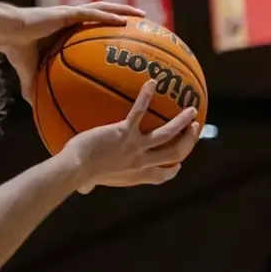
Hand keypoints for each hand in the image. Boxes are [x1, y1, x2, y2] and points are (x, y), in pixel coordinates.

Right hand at [1, 3, 143, 103]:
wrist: (6, 34)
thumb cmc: (16, 50)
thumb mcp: (29, 74)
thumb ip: (35, 88)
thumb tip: (35, 110)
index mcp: (65, 31)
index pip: (92, 29)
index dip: (109, 31)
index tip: (126, 41)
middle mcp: (71, 20)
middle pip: (104, 15)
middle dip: (124, 17)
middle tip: (144, 26)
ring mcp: (70, 14)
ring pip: (103, 9)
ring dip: (124, 11)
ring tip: (142, 16)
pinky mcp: (66, 13)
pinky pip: (92, 14)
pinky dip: (109, 16)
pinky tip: (124, 21)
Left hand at [63, 80, 198, 192]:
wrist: (75, 168)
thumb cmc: (77, 175)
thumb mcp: (92, 182)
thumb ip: (93, 183)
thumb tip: (84, 188)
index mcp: (135, 175)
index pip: (162, 175)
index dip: (173, 169)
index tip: (179, 164)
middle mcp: (140, 162)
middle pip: (175, 153)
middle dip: (189, 142)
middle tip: (196, 129)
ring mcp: (134, 147)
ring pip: (167, 134)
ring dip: (182, 122)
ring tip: (192, 109)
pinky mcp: (123, 131)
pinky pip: (139, 111)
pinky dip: (145, 96)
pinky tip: (152, 83)